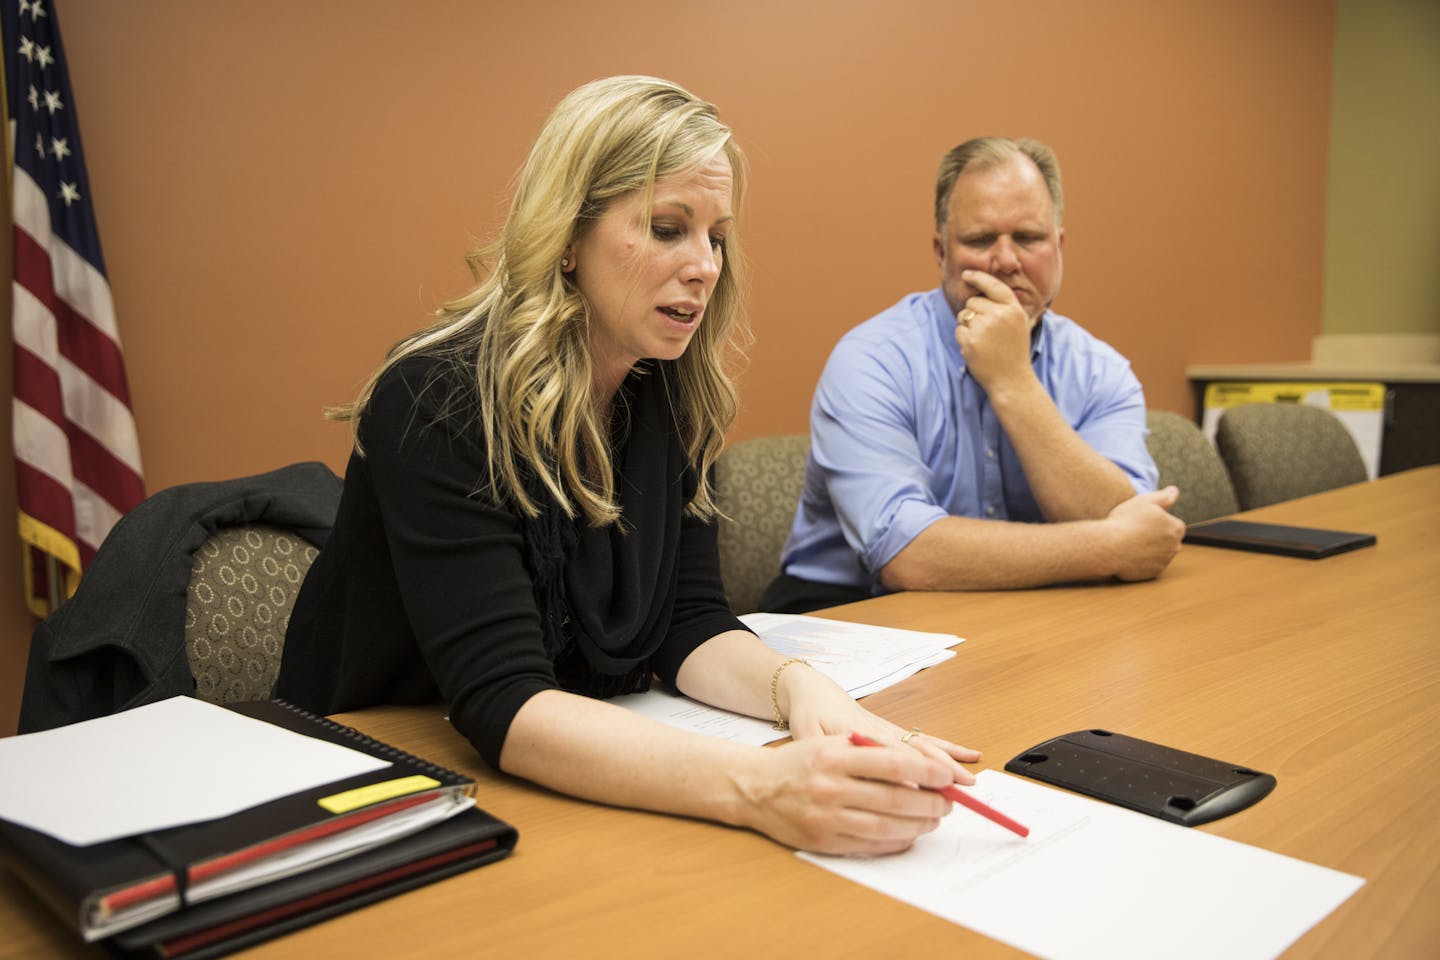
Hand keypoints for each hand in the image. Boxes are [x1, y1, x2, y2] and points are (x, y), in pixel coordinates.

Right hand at [735, 733, 960, 853]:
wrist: (754, 787)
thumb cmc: (797, 762)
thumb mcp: (829, 743)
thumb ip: (869, 751)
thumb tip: (918, 767)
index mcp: (834, 756)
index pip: (894, 764)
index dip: (928, 773)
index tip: (947, 778)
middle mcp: (829, 786)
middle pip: (895, 800)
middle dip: (930, 804)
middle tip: (947, 804)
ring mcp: (826, 817)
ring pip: (886, 826)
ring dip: (917, 826)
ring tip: (932, 820)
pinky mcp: (823, 841)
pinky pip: (869, 846)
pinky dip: (894, 842)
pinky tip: (907, 835)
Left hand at [779, 660, 979, 780]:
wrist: (813, 690)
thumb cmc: (809, 714)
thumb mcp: (808, 736)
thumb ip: (825, 754)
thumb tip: (846, 773)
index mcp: (861, 736)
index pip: (894, 757)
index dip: (916, 774)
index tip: (934, 791)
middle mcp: (882, 732)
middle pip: (917, 753)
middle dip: (941, 773)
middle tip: (962, 793)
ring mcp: (891, 730)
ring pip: (926, 747)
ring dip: (949, 763)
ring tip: (970, 780)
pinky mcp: (895, 731)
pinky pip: (926, 740)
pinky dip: (949, 748)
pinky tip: (969, 756)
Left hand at [953, 269, 1035, 391]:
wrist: (1011, 380)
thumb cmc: (1014, 352)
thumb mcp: (1019, 324)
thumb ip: (1005, 306)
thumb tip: (985, 288)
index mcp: (1013, 309)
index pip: (993, 285)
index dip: (978, 277)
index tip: (966, 274)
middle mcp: (999, 315)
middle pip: (973, 301)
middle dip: (974, 312)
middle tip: (986, 331)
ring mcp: (984, 327)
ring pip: (964, 315)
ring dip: (968, 325)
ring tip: (983, 341)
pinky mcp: (971, 340)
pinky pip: (959, 330)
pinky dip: (964, 339)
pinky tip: (977, 349)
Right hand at [1103, 486, 1184, 580]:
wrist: (1108, 547)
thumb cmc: (1125, 521)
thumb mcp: (1143, 501)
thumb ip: (1163, 497)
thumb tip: (1175, 491)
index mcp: (1175, 527)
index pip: (1175, 524)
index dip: (1159, 522)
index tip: (1145, 521)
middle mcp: (1174, 546)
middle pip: (1169, 540)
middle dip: (1158, 536)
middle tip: (1138, 531)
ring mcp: (1164, 561)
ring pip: (1161, 553)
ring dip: (1151, 549)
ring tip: (1132, 542)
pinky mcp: (1153, 574)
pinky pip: (1151, 566)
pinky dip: (1143, 561)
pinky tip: (1129, 553)